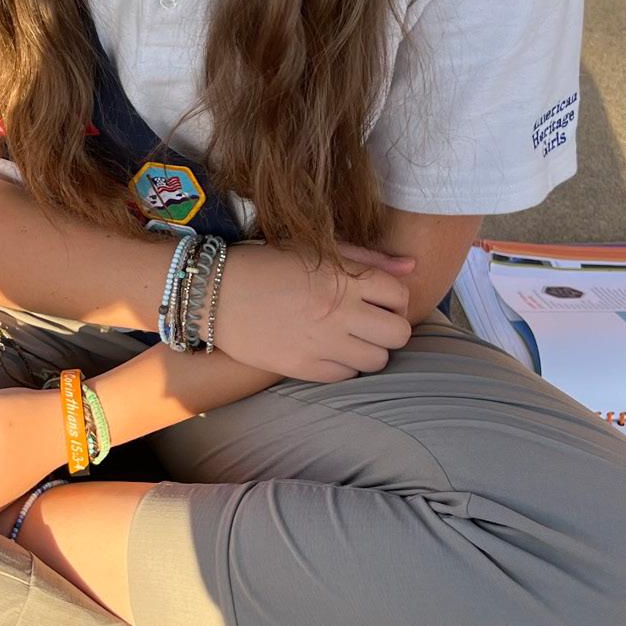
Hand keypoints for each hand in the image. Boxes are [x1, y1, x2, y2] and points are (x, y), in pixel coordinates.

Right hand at [211, 241, 416, 382]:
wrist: (214, 293)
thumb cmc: (266, 264)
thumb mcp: (315, 249)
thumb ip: (368, 258)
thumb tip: (412, 267)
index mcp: (343, 277)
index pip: (399, 295)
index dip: (395, 299)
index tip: (380, 300)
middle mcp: (339, 312)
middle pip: (398, 334)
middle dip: (391, 328)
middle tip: (372, 323)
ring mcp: (322, 343)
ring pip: (377, 360)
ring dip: (370, 350)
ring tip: (350, 339)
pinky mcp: (303, 367)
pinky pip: (347, 376)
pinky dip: (345, 367)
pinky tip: (329, 351)